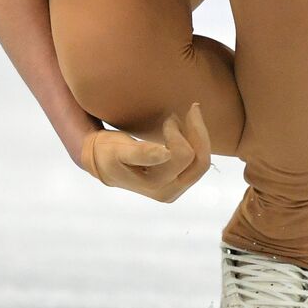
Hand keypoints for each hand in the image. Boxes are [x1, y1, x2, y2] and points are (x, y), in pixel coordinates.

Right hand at [79, 103, 210, 202]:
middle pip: (199, 160)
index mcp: (154, 185)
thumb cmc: (109, 153)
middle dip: (192, 132)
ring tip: (177, 120)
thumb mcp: (118, 151)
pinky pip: (200, 161)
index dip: (180, 134)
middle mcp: (169, 192)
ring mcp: (177, 188)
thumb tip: (165, 153)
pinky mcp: (182, 181)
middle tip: (172, 116)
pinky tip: (184, 127)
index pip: (183, 156)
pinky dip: (196, 142)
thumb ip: (140, 153)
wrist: (105, 164)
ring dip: (196, 136)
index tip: (169, 118)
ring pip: (203, 161)